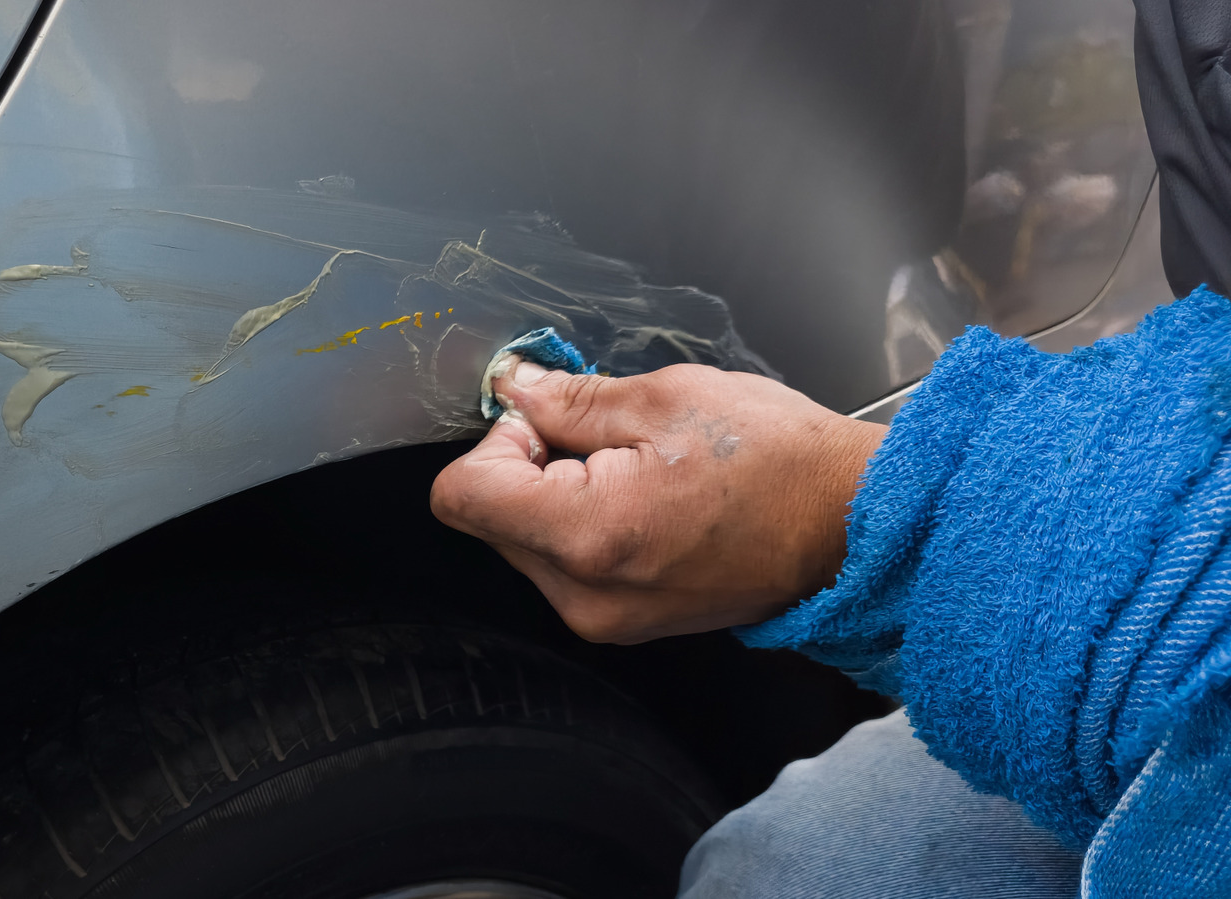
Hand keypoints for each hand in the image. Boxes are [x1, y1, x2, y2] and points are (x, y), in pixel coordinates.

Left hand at [430, 359, 886, 642]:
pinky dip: (586, 526)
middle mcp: (584, 594)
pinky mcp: (624, 623)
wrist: (850, 526)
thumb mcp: (665, 398)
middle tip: (603, 437)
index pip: (462, 495)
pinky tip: (647, 500)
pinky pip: (567, 567)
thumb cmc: (779, 463)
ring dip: (557, 496)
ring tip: (639, 470)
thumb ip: (570, 400)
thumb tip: (515, 391)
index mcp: (587, 534)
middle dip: (528, 466)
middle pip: (491, 520)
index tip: (547, 420)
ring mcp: (605, 618)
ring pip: (526, 543)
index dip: (496, 441)